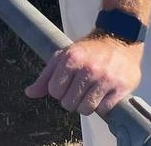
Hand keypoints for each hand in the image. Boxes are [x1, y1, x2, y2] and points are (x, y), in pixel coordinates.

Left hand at [25, 34, 141, 116]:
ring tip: (91, 91)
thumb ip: (46, 76)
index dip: (59, 90)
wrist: (120, 40)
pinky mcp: (120, 87)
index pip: (54, 91)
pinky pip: (104, 110)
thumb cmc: (89, 50)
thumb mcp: (64, 56)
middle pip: (69, 104)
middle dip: (72, 99)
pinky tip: (104, 93)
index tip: (67, 83)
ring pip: (86, 109)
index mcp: (71, 59)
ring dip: (87, 104)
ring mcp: (105, 78)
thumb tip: (29, 93)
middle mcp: (88, 68)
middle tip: (80, 88)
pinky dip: (102, 105)